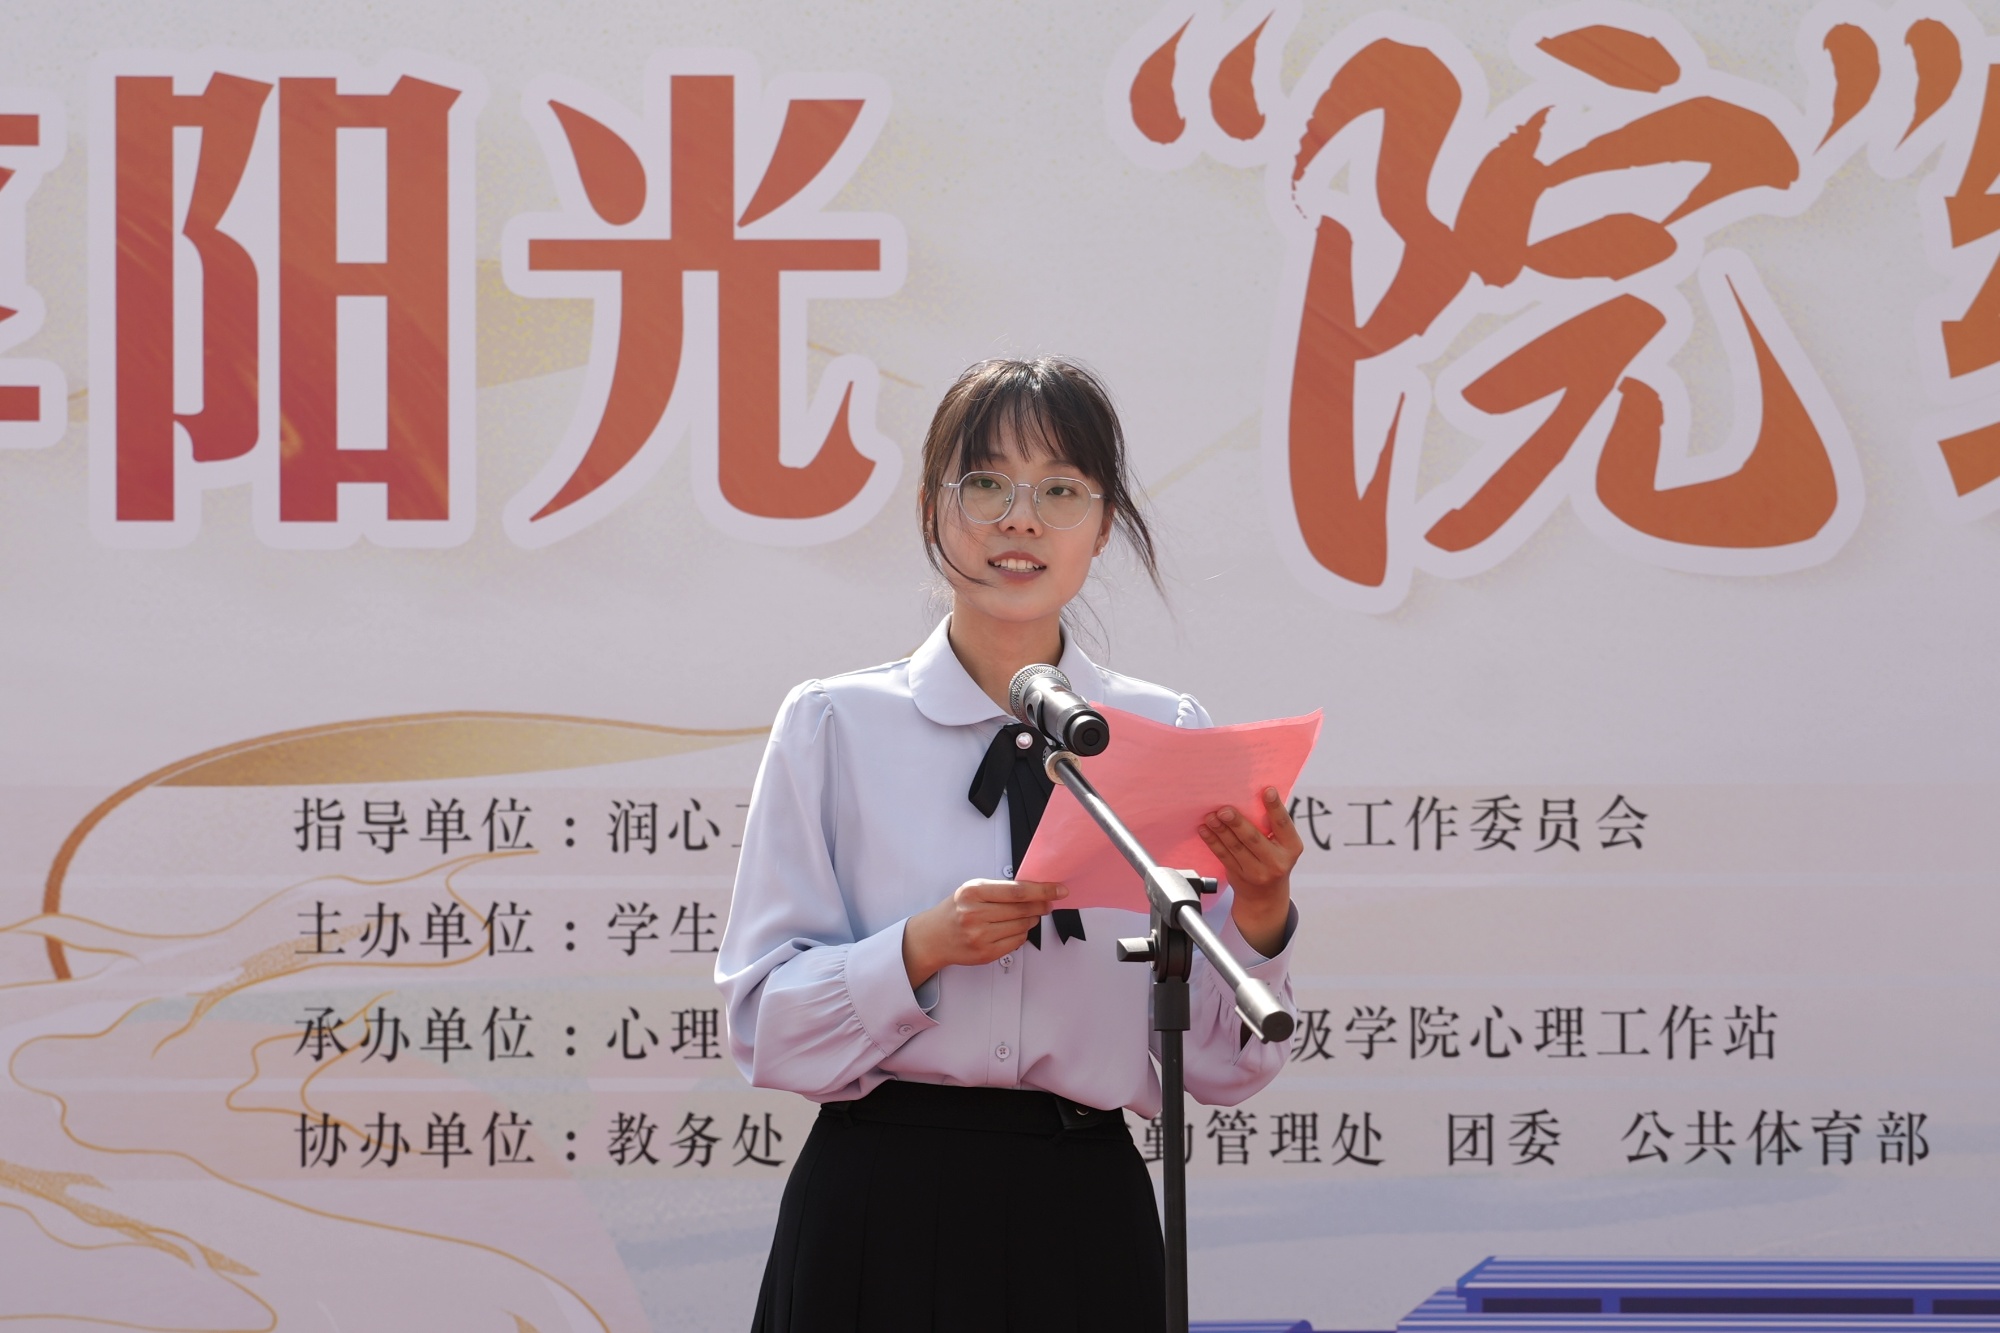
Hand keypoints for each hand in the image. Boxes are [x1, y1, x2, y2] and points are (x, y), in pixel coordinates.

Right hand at [902, 878, 1067, 988]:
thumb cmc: (955, 910)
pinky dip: (1021, 934)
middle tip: (1048, 902)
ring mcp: (980, 936)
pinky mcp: (985, 953)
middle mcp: (975, 914)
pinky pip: (1016, 942)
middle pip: (1023, 909)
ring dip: (1032, 920)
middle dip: (1041, 905)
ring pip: (1023, 926)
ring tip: (1026, 915)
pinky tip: (1013, 928)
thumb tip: (1035, 890)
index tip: (1059, 890)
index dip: (1043, 890)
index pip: (1018, 891)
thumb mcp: (973, 890)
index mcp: (973, 892)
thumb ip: (1001, 889)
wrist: (933, 937)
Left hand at [1198, 787, 1299, 956]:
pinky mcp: (1239, 875)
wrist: (1266, 896)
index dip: (1275, 808)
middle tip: (1224, 810)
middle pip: (1254, 839)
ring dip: (1220, 830)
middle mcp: (1276, 861)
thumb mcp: (1283, 844)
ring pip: (1235, 848)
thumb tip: (1255, 794)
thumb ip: (1273, 825)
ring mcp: (1257, 871)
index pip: (1283, 825)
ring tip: (1210, 816)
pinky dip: (1212, 841)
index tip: (1267, 791)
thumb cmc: (1274, 858)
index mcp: (1291, 847)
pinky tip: (1205, 830)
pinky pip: (1223, 856)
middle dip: (1237, 823)